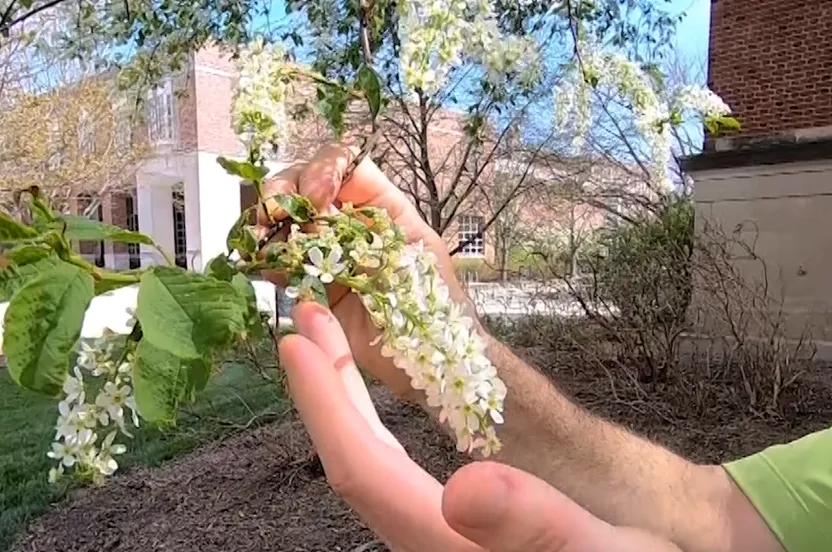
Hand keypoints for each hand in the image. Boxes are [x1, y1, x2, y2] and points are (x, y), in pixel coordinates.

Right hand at [260, 144, 470, 399]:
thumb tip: (318, 214)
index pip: (343, 164)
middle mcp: (347, 222)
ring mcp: (325, 253)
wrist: (428, 359)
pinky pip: (278, 263)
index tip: (317, 197)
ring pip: (284, 220)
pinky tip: (266, 266)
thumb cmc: (435, 301)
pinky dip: (265, 259)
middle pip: (303, 184)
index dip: (322, 170)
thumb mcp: (413, 249)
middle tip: (276, 215)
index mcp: (379, 205)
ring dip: (267, 223)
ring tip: (264, 240)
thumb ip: (370, 224)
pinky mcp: (309, 285)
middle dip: (283, 193)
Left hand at [279, 301, 682, 551]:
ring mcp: (435, 537)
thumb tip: (465, 489)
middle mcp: (429, 542)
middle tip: (306, 322)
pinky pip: (391, 473)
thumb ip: (535, 527)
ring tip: (328, 345)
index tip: (298, 343)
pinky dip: (371, 425)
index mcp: (451, 546)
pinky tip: (370, 404)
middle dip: (325, 391)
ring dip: (343, 402)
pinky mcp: (449, 532)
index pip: (366, 472)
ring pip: (369, 468)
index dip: (325, 406)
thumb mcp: (600, 550)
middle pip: (356, 465)